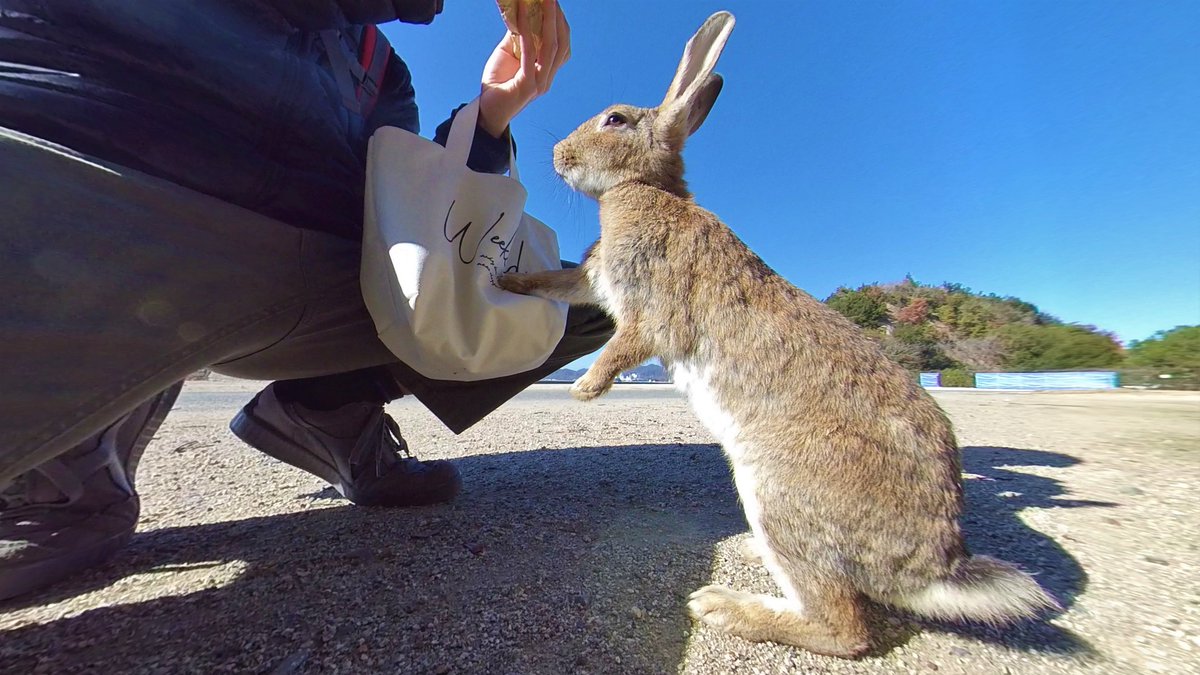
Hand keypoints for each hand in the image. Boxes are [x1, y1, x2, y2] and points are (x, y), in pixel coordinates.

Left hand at [478, 0, 570, 137]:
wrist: (486, 112)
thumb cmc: (497, 83)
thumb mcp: (510, 54)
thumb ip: (519, 36)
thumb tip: (523, 12)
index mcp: (547, 70)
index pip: (562, 43)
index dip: (560, 21)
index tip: (553, 2)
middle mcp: (548, 76)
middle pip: (561, 42)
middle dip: (557, 16)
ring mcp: (540, 82)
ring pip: (551, 46)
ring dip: (547, 19)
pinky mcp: (527, 84)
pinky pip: (530, 52)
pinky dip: (526, 29)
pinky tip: (521, 13)